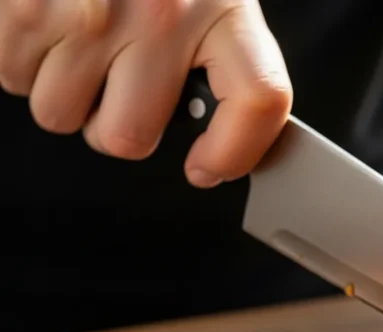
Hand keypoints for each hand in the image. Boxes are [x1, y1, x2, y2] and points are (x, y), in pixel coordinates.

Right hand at [0, 0, 291, 186]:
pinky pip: (12, 78)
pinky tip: (43, 18)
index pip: (259, 99)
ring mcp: (89, 12)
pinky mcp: (24, 7)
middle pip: (129, 136)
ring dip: (62, 87)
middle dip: (112, 121)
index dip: (235, 152)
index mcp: (223, 5)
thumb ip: (218, 48)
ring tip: (75, 33)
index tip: (208, 167)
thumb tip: (218, 132)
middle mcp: (162, 12)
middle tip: (114, 81)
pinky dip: (21, 59)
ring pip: (61, 114)